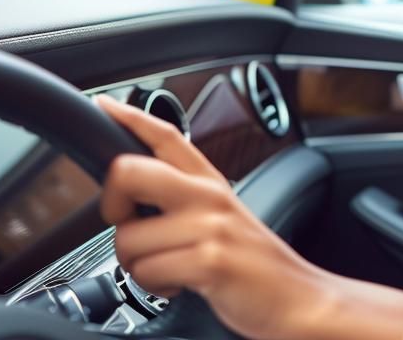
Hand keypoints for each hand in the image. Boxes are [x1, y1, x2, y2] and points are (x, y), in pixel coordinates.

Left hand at [96, 95, 344, 339]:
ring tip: (168, 267)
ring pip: (128, 238)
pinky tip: (178, 284)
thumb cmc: (252, 265)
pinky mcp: (209, 261)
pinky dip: (154, 287)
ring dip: (136, 264)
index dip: (129, 117)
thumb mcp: (222, 218)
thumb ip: (183, 200)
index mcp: (210, 182)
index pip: (165, 136)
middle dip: (112, 203)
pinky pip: (146, 272)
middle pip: (129, 172)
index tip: (105, 105)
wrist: (297, 298)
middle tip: (128, 224)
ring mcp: (210, 227)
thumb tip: (132, 200)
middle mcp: (208, 196)